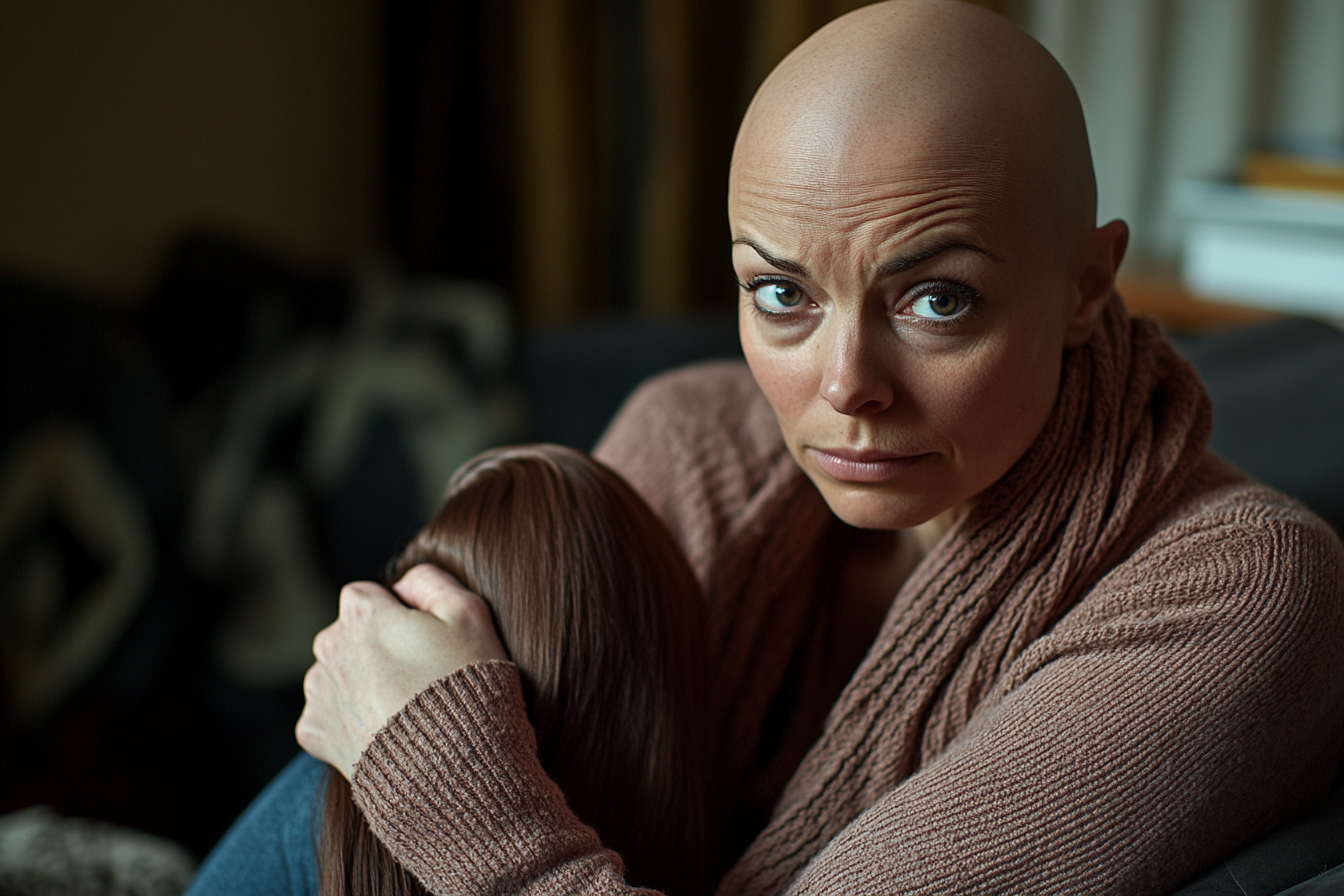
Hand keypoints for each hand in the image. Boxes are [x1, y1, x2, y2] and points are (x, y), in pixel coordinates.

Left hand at [296, 564, 507, 778]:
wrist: (452, 770)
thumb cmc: (467, 687)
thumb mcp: (471, 614)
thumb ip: (432, 580)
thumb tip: (404, 583)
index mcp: (360, 614)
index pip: (369, 595)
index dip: (402, 614)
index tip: (429, 641)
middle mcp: (328, 649)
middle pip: (351, 634)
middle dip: (379, 647)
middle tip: (423, 676)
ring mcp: (319, 694)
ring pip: (340, 673)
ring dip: (363, 682)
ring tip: (407, 707)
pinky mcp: (316, 734)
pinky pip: (331, 714)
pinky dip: (352, 720)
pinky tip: (386, 730)